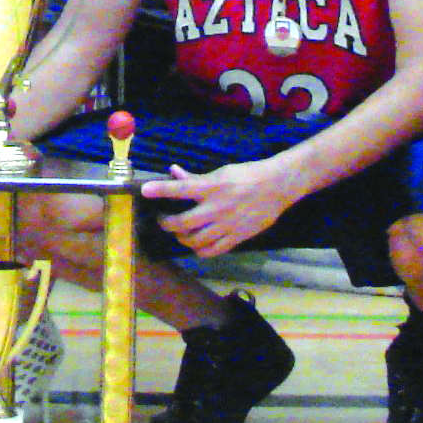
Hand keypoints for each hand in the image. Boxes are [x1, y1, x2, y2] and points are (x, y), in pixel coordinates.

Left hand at [138, 158, 298, 257]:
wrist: (277, 187)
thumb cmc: (247, 175)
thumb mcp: (221, 172)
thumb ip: (196, 178)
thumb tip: (173, 172)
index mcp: (212, 187)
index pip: (180, 189)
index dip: (160, 190)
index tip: (144, 191)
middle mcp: (217, 208)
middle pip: (183, 223)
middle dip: (167, 223)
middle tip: (163, 220)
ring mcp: (227, 225)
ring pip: (195, 240)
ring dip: (181, 238)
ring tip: (179, 232)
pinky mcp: (237, 237)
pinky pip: (212, 251)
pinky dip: (199, 250)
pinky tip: (197, 244)